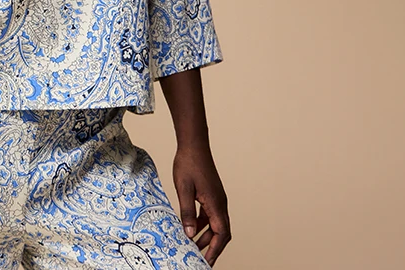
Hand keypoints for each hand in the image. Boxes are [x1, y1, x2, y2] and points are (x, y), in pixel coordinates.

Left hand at [173, 145, 230, 263]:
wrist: (193, 146)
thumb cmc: (189, 164)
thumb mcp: (183, 189)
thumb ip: (186, 212)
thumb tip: (189, 233)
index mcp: (216, 203)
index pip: (221, 234)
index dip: (215, 250)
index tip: (207, 261)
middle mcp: (220, 203)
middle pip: (221, 232)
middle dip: (212, 247)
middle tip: (201, 259)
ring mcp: (216, 200)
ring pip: (215, 224)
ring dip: (205, 236)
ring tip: (192, 247)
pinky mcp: (211, 196)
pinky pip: (209, 215)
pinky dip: (201, 225)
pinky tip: (190, 229)